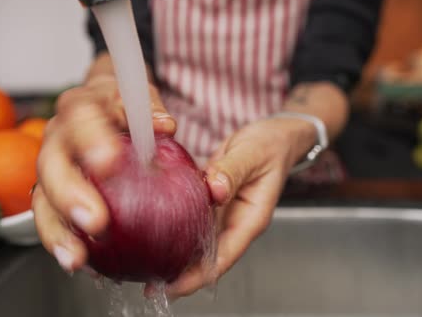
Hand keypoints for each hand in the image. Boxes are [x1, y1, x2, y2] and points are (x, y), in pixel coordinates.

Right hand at [31, 75, 175, 272]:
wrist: (104, 107)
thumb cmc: (124, 107)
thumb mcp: (141, 98)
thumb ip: (151, 110)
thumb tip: (164, 126)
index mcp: (81, 106)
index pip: (81, 116)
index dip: (91, 139)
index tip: (109, 162)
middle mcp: (58, 136)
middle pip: (53, 163)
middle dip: (70, 195)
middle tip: (95, 220)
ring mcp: (52, 166)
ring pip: (43, 197)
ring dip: (59, 230)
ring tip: (76, 256)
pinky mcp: (52, 193)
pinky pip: (50, 219)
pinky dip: (62, 242)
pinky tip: (79, 263)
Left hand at [162, 116, 315, 299]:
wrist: (273, 135)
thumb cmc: (271, 145)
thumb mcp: (253, 154)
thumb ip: (233, 170)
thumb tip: (215, 189)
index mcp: (250, 219)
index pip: (223, 256)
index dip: (198, 276)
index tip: (173, 287)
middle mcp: (235, 222)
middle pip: (207, 258)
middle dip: (181, 274)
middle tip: (150, 284)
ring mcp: (223, 214)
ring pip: (197, 242)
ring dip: (175, 254)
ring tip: (148, 265)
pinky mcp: (212, 203)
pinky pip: (192, 220)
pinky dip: (175, 228)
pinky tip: (155, 232)